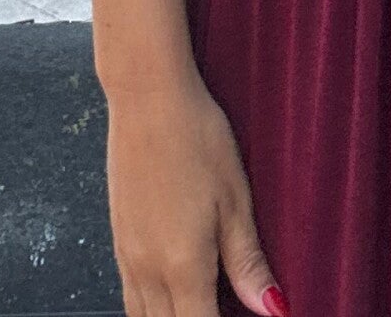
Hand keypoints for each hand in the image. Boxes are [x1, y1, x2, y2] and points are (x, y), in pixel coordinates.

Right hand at [104, 66, 287, 316]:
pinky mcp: (118, 239)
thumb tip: (273, 308)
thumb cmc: (195, 136)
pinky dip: (152, 308)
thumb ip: (248, 263)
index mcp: (182, 266)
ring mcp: (126, 256)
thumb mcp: (235, 199)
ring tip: (206, 302)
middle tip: (231, 310)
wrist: (146, 94)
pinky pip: (131, 296)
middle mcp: (147, 270)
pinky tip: (176, 291)